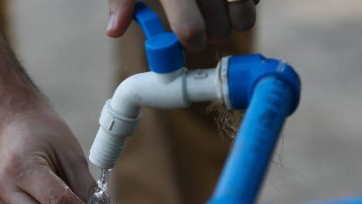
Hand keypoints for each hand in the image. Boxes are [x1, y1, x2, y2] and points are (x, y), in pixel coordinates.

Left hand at [106, 0, 257, 50]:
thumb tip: (113, 31)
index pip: (190, 31)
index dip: (191, 41)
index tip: (189, 39)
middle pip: (219, 32)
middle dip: (212, 34)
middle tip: (203, 23)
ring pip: (244, 18)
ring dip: (234, 22)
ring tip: (222, 12)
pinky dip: (248, 0)